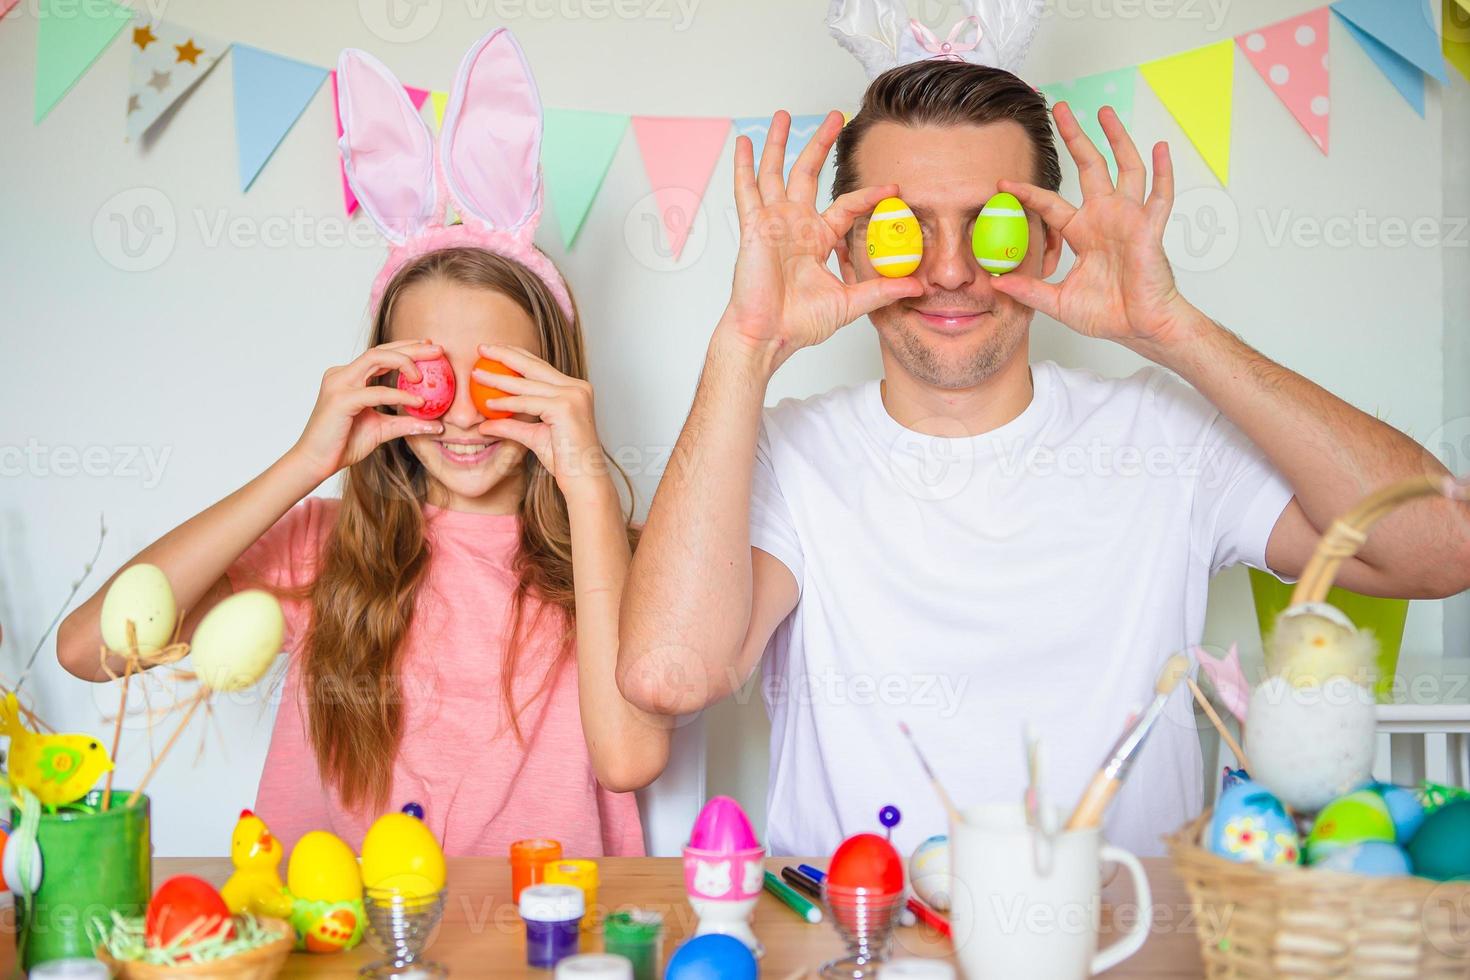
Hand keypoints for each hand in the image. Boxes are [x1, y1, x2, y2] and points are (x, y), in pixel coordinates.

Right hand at [289, 340, 443, 480]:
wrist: (316, 462)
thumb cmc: (344, 444)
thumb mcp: (382, 429)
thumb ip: (406, 423)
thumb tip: (436, 425)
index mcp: (349, 377)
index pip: (380, 355)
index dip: (406, 348)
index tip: (430, 348)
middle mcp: (342, 374)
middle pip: (380, 351)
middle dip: (411, 347)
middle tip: (437, 349)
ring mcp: (339, 384)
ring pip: (375, 359)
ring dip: (404, 361)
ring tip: (425, 374)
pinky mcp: (341, 399)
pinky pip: (376, 392)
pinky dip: (398, 394)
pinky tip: (417, 401)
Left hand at [472, 344, 610, 498]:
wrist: (584, 480)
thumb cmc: (565, 460)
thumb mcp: (533, 436)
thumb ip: (512, 426)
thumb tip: (484, 425)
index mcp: (574, 389)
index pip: (541, 367)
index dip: (515, 356)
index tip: (492, 351)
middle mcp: (577, 388)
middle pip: (534, 365)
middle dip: (505, 354)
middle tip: (482, 348)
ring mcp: (573, 396)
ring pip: (528, 383)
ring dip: (498, 378)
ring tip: (477, 374)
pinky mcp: (565, 408)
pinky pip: (528, 402)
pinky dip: (507, 403)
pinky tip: (489, 403)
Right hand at [720, 110, 923, 370]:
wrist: (769, 334)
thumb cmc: (799, 323)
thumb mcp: (850, 302)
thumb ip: (882, 290)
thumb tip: (918, 288)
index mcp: (817, 239)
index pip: (846, 205)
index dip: (869, 195)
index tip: (893, 188)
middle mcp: (795, 225)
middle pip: (809, 174)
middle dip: (822, 144)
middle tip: (835, 117)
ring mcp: (773, 223)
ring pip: (777, 173)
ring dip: (781, 143)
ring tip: (785, 114)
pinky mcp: (755, 227)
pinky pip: (747, 190)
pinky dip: (744, 166)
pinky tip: (744, 143)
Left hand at [991, 103, 1200, 351]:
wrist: (1140, 327)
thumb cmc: (1108, 314)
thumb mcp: (1059, 303)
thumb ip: (1029, 291)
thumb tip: (996, 284)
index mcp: (1082, 232)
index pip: (1050, 204)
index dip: (1027, 192)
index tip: (1002, 183)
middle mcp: (1105, 218)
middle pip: (1089, 167)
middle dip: (1075, 137)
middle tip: (1060, 109)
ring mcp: (1129, 219)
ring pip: (1125, 168)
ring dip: (1116, 138)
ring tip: (1105, 111)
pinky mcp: (1150, 229)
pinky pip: (1160, 196)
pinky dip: (1163, 172)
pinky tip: (1161, 148)